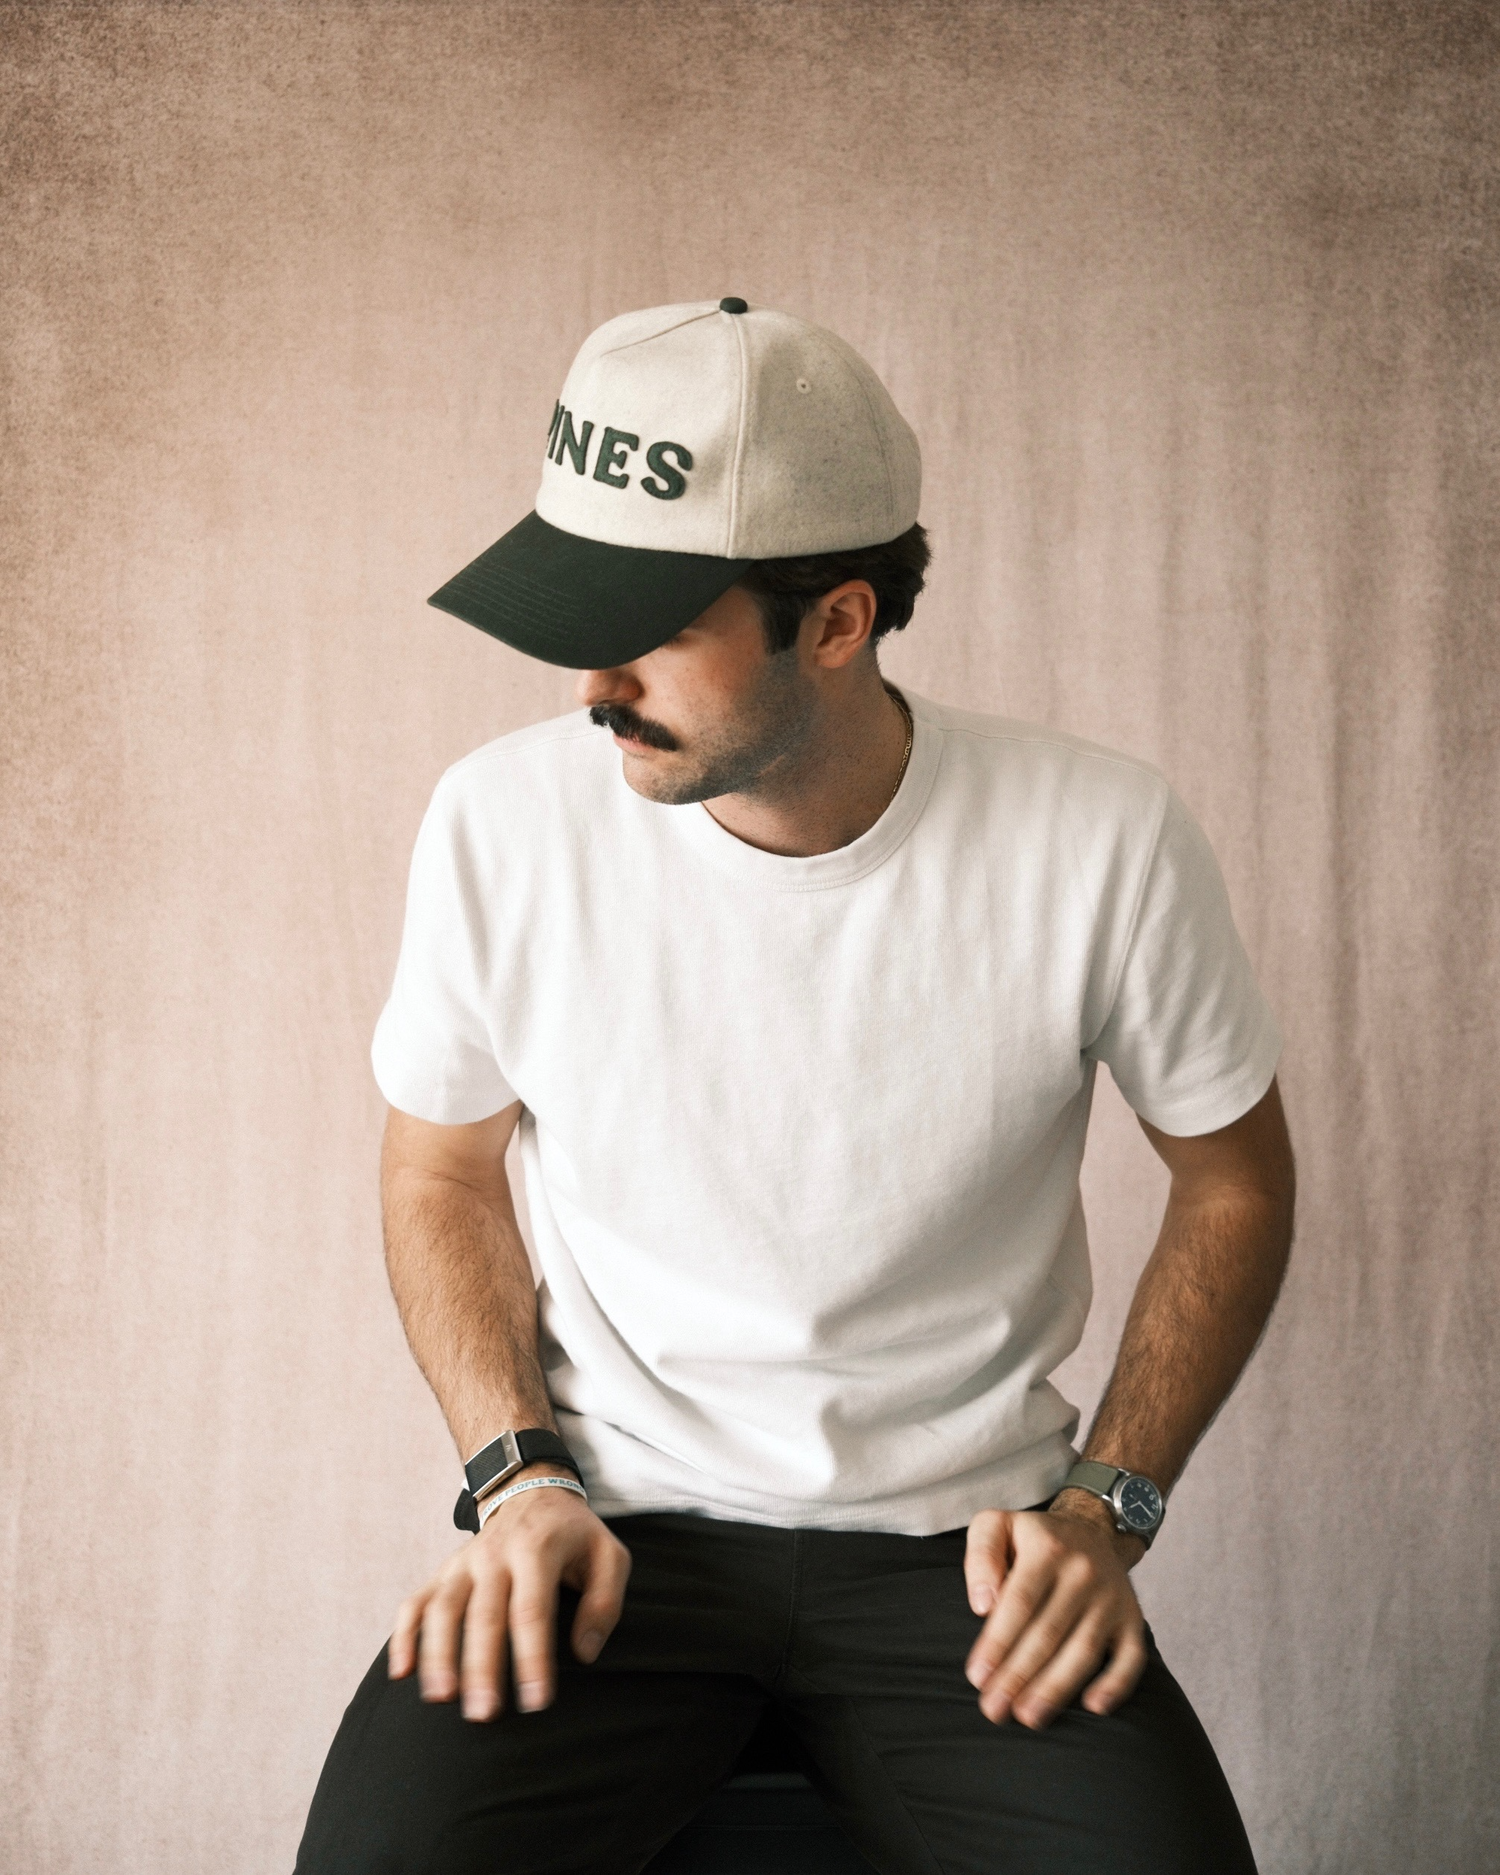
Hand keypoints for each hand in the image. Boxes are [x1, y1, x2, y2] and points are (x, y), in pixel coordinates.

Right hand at [388, 1470, 630, 1720]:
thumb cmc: (575, 1535)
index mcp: (537, 1550)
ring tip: (439, 1697)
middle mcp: (494, 1555)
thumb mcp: (609, 1556)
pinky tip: (400, 1673)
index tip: (536, 1702)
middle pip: (483, 1615)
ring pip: (442, 1609)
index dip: (532, 1658)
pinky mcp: (443, 1571)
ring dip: (437, 1654)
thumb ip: (604, 1603)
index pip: (531, 1610)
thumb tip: (584, 1654)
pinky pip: (415, 1602)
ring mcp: (463, 1562)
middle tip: (482, 1714)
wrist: (533, 1492)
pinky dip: (404, 1636)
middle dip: (480, 1666)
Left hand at [962, 1493, 1146, 1728]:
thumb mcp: (996, 1525)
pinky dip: (1116, 1684)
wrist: (1091, 1530)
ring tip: (1028, 1716)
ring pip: (1084, 1649)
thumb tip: (983, 1605)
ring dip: (1056, 1688)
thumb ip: (981, 1556)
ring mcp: (1112, 1597)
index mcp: (1047, 1548)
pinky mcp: (1133, 1618)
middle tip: (993, 1709)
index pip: (1019, 1602)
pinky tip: (1094, 1707)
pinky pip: (1131, 1657)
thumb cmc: (1032, 1539)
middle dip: (1018, 1676)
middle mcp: (1084, 1571)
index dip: (997, 1643)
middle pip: (1049, 1632)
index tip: (977, 1677)